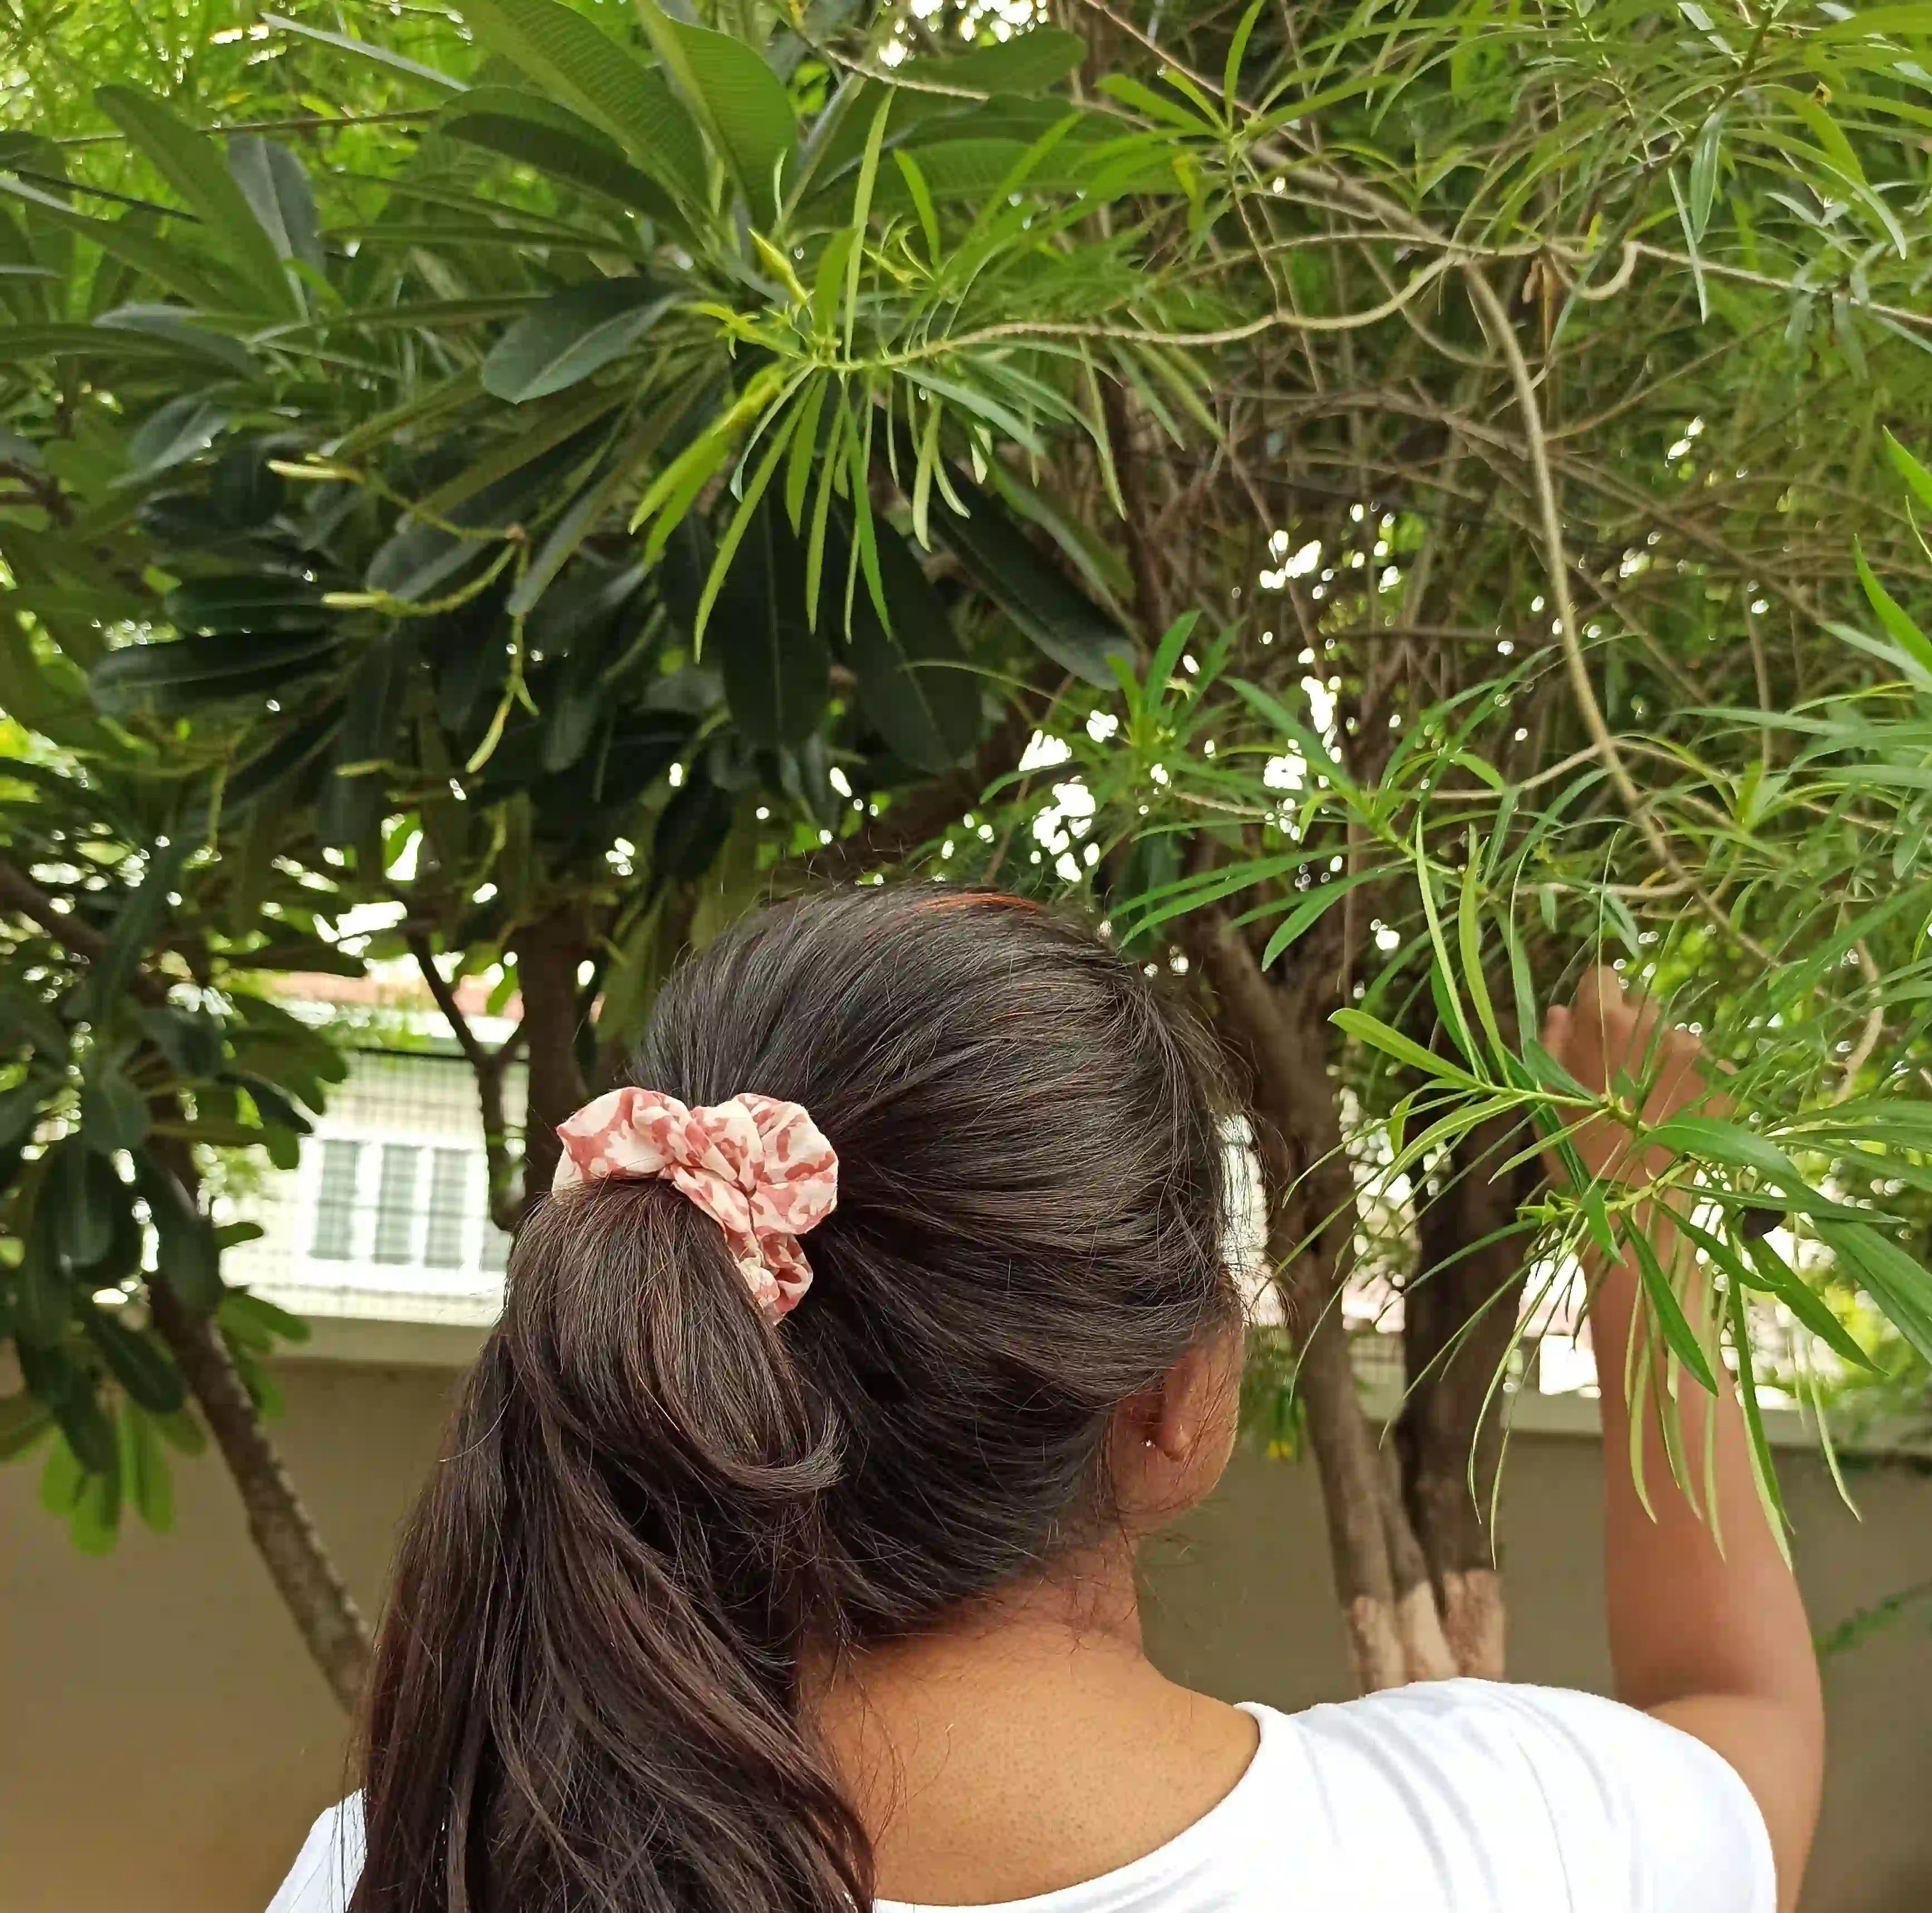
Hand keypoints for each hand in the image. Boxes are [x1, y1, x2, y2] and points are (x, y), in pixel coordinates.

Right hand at [1541, 965, 1720, 1186]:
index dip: (1594, 1000)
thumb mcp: (1548, 1095)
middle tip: (1621, 1072)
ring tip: (1652, 1099)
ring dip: (1663, 1056)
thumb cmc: (1578, 1150)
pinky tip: (1677, 1113)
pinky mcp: (1723, 1080)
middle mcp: (1654, 1025)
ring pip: (1674, 1036)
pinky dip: (1692, 1082)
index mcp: (1604, 1023)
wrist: (1636, 1203)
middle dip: (1631, 1028)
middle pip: (1642, 1003)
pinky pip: (1706, 1066)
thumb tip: (1562, 1010)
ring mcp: (1694, 1052)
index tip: (1591, 1028)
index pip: (1602, 977)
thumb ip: (1552, 1044)